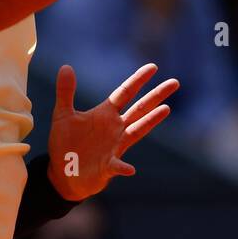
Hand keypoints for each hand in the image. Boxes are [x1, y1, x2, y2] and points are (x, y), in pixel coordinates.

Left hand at [46, 63, 178, 201]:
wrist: (63, 172)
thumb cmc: (65, 143)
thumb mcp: (62, 115)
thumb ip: (65, 92)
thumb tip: (66, 66)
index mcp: (105, 114)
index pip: (125, 92)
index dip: (138, 80)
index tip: (153, 67)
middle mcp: (115, 128)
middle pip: (140, 108)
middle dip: (156, 95)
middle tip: (175, 82)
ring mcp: (115, 147)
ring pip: (137, 131)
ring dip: (150, 120)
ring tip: (166, 109)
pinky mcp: (108, 167)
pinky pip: (117, 166)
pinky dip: (123, 167)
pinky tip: (130, 169)